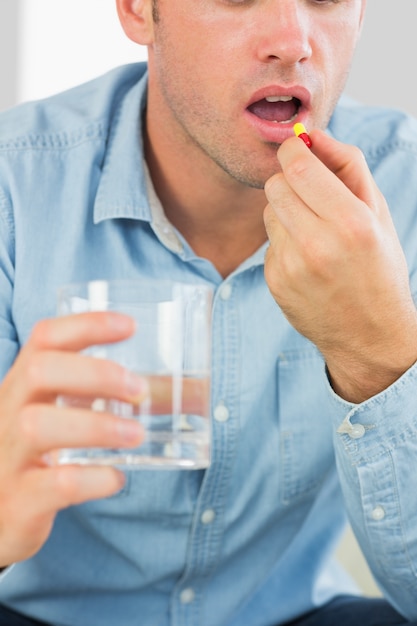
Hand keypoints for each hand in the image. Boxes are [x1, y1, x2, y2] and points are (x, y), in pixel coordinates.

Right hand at [0, 312, 143, 566]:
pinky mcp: (17, 502)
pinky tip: (115, 478)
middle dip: (95, 373)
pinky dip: (93, 478)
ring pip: (37, 426)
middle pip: (38, 370)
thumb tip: (172, 390)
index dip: (86, 325)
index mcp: (20, 388)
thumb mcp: (48, 419)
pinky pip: (54, 485)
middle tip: (138, 389)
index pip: (44, 338)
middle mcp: (5, 415)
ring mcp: (6, 459)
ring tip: (136, 434)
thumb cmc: (31, 459)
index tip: (130, 325)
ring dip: (97, 425)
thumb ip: (89, 400)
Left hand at [263, 129, 416, 401]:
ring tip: (314, 232)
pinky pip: (268, 241)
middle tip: (309, 192)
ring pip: (269, 211)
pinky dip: (283, 240)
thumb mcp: (378, 213)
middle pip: (275, 186)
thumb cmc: (379, 266)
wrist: (369, 334)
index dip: (291, 150)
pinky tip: (306, 259)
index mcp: (351, 224)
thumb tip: (312, 135)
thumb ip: (348, 166)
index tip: (296, 149)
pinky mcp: (275, 282)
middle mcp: (317, 246)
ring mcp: (292, 267)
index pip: (297, 167)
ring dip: (285, 211)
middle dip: (288, 179)